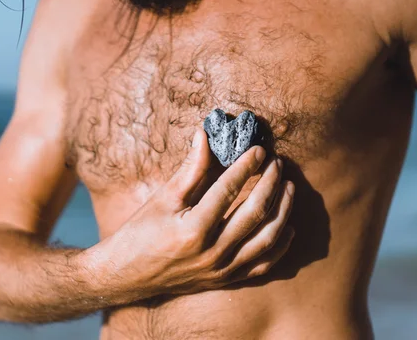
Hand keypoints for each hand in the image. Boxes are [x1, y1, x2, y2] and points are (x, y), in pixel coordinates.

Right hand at [85, 128, 294, 301]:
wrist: (127, 276)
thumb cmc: (141, 232)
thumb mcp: (163, 198)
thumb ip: (190, 169)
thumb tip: (205, 135)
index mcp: (193, 229)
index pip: (229, 190)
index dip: (246, 166)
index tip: (259, 149)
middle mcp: (212, 252)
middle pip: (255, 213)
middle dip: (271, 184)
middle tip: (278, 164)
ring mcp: (222, 270)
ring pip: (266, 239)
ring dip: (283, 211)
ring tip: (289, 187)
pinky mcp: (226, 280)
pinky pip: (263, 265)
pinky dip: (280, 245)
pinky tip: (288, 226)